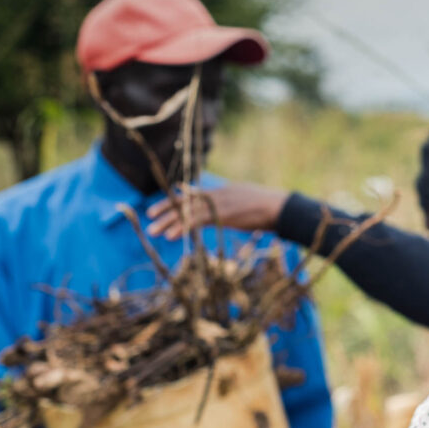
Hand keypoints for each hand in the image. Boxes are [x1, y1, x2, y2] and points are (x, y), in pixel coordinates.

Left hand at [147, 183, 288, 239]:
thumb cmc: (267, 207)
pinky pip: (198, 221)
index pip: (194, 195)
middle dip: (167, 209)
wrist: (279, 207)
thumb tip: (222, 208)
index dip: (176, 201)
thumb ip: (229, 202)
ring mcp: (219, 203)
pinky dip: (183, 228)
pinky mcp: (223, 214)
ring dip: (169, 221)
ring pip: (188, 211)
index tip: (162, 206)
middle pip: (186, 202)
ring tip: (153, 230)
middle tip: (148, 216)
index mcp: (221, 191)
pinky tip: (171, 235)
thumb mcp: (244, 199)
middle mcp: (217, 194)